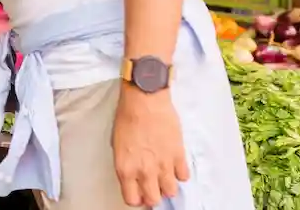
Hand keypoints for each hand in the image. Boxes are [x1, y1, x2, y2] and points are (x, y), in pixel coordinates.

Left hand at [112, 87, 189, 206]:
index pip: (132, 199)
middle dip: (152, 195)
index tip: (138, 194)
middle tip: (153, 186)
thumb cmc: (128, 116)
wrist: (144, 100)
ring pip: (170, 192)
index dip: (136, 198)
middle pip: (153, 200)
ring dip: (167, 186)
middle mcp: (144, 171)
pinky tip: (174, 164)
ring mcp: (163, 165)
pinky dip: (179, 173)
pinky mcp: (178, 156)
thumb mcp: (117, 144)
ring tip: (164, 175)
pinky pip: (183, 176)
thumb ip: (126, 164)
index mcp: (126, 169)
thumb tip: (132, 174)